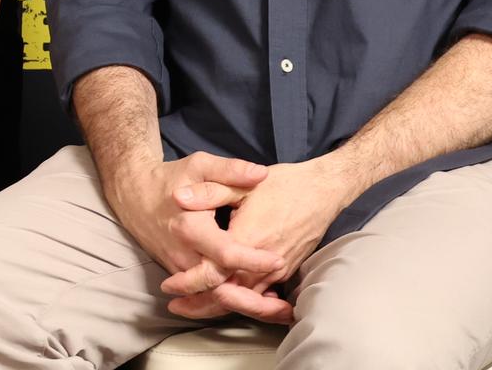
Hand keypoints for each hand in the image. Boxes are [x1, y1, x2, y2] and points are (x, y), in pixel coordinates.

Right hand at [100, 152, 281, 320]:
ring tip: (277, 309)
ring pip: (212, 296)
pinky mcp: (179, 274)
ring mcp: (179, 268)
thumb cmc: (171, 179)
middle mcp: (183, 253)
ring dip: (243, 304)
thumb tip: (262, 174)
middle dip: (251, 298)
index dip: (252, 260)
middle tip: (283, 304)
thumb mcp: (200, 166)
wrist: (134, 195)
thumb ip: (231, 170)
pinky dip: (228, 300)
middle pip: (221, 285)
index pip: (225, 253)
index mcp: (190, 227)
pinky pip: (204, 293)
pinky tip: (256, 302)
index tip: (278, 260)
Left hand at [185, 156, 358, 322]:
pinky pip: (261, 298)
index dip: (189, 282)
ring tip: (193, 308)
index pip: (213, 273)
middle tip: (175, 305)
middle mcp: (264, 262)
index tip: (170, 286)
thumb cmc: (283, 185)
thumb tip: (178, 196)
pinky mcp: (285, 272)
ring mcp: (278, 271)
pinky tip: (227, 303)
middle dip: (199, 304)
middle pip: (227, 295)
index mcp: (248, 239)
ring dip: (218, 307)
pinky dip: (242, 305)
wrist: (321, 191)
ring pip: (244, 301)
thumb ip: (209, 192)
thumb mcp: (242, 184)